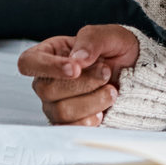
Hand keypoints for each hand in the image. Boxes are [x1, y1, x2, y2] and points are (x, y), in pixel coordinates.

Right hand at [17, 24, 140, 126]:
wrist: (137, 74)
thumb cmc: (119, 51)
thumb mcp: (112, 35)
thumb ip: (91, 40)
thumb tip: (77, 59)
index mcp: (50, 53)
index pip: (28, 62)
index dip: (48, 67)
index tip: (75, 68)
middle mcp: (48, 80)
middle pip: (46, 89)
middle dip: (83, 83)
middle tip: (106, 72)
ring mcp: (56, 103)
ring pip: (61, 111)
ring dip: (93, 101)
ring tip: (112, 90)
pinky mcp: (69, 122)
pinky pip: (69, 129)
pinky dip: (89, 120)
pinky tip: (103, 111)